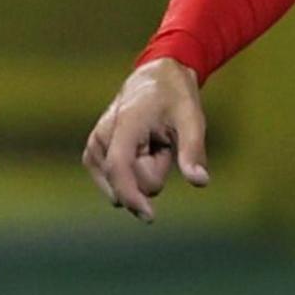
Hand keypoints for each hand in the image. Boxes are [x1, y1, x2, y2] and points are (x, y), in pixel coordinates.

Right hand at [83, 57, 209, 222]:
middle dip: (154, 172)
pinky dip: (135, 173)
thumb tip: (200, 182)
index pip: (119, 168)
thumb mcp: (192, 119)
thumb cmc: (175, 96)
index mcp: (124, 124)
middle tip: (163, 143)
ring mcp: (95, 148)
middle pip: (132, 183)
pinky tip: (141, 150)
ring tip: (152, 144)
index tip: (149, 216)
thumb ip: (193, 151)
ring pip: (125, 186)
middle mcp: (101, 138)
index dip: (132, 196)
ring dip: (145, 172)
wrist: (155, 78)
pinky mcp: (94, 157)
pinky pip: (119, 185)